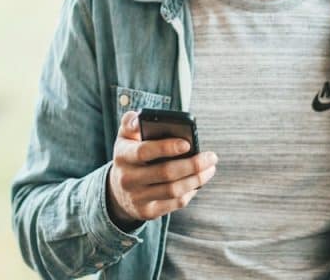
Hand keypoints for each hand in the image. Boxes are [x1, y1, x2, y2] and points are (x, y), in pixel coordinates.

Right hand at [106, 110, 217, 230]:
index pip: (144, 151)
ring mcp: (137, 198)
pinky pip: (175, 203)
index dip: (166, 147)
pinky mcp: (147, 212)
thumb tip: (141, 118)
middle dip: (193, 165)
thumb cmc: (130, 155)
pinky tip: (198, 182)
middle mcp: (127, 178)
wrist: (118, 190)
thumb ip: (132, 122)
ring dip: (196, 179)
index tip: (188, 143)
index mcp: (123, 155)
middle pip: (165, 173)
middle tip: (211, 157)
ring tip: (210, 169)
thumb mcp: (125, 137)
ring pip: (173, 190)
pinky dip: (190, 192)